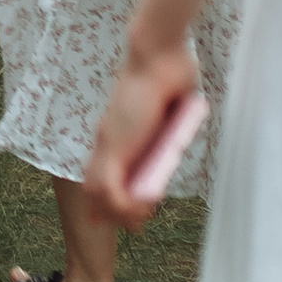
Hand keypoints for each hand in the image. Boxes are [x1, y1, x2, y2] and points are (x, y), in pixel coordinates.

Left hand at [81, 35, 200, 228]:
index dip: (111, 196)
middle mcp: (108, 138)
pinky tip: (143, 209)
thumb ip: (173, 123)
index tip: (125, 212)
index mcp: (120, 131)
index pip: (105, 171)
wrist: (160, 56)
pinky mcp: (114, 146)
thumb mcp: (173, 107)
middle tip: (137, 225)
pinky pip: (111, 189)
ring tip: (142, 219)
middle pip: (97, 186)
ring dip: (120, 213)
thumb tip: (184, 129)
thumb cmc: (170, 72)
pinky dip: (124, 206)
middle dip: (113, 212)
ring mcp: (109, 143)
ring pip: (100, 192)